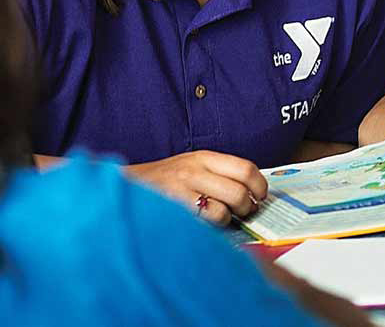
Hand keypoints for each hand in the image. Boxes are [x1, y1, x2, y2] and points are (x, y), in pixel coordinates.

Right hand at [124, 150, 268, 224]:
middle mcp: (194, 170)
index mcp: (203, 157)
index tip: (260, 196)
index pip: (246, 168)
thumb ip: (217, 174)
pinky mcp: (173, 208)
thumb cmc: (162, 181)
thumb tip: (250, 191)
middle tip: (244, 212)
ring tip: (220, 219)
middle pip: (240, 191)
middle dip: (248, 207)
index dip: (260, 186)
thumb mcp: (190, 166)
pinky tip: (203, 224)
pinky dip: (210, 227)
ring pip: (225, 210)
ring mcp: (182, 189)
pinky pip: (205, 222)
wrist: (124, 186)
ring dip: (228, 220)